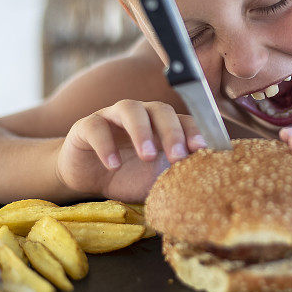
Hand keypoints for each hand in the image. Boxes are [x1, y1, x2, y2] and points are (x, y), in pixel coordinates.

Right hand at [56, 100, 206, 200]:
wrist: (89, 179)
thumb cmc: (128, 176)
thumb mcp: (157, 180)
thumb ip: (177, 176)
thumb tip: (205, 182)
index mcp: (162, 126)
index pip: (184, 120)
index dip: (194, 132)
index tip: (202, 149)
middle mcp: (141, 115)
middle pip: (160, 109)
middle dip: (172, 132)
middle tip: (177, 156)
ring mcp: (113, 117)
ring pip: (130, 109)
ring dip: (141, 131)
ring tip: (146, 156)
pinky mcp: (86, 126)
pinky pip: (97, 127)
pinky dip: (106, 144)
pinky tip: (113, 164)